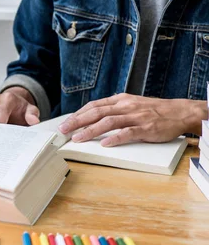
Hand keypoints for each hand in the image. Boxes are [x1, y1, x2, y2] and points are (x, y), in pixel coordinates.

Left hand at [58, 93, 205, 146]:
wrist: (180, 112)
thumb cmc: (154, 110)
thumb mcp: (131, 104)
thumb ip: (114, 108)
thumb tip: (93, 115)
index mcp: (120, 100)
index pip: (94, 105)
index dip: (78, 114)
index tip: (66, 122)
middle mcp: (126, 106)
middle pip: (96, 112)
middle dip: (77, 121)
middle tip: (63, 130)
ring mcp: (136, 117)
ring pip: (109, 122)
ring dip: (91, 130)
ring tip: (78, 138)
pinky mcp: (146, 128)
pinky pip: (128, 133)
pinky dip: (115, 138)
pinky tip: (105, 144)